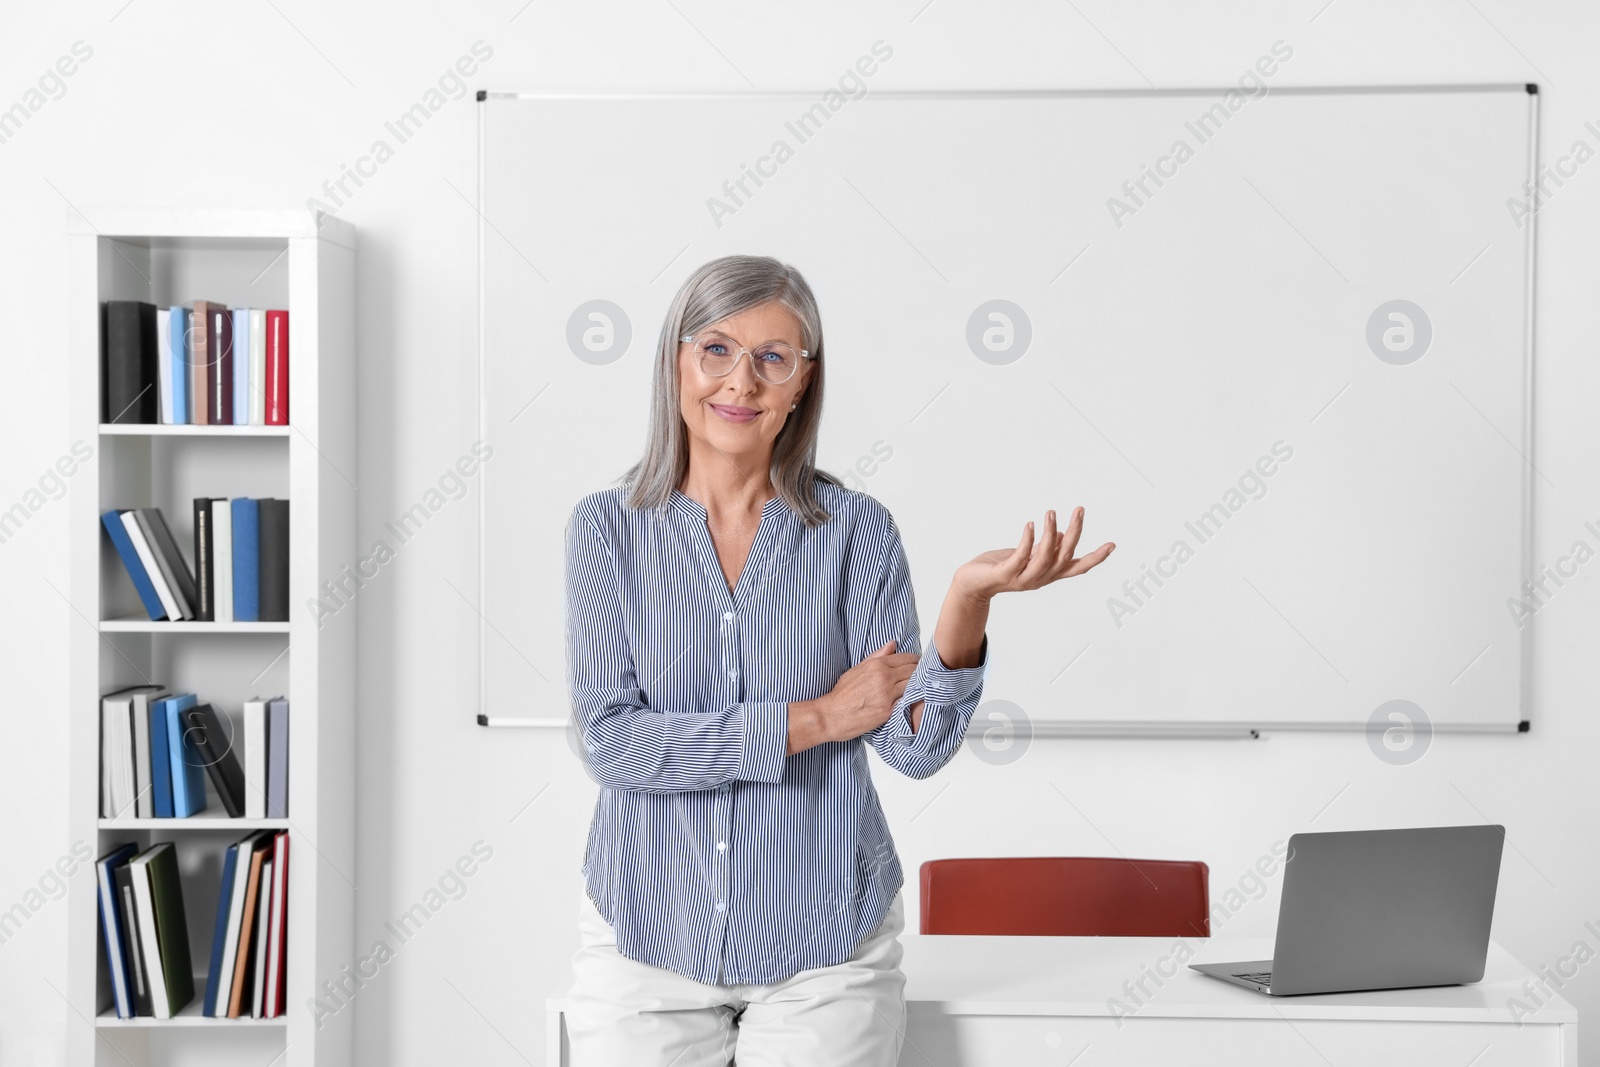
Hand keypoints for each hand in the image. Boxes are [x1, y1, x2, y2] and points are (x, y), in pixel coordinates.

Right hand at [788, 640, 917, 752]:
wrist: (831, 715)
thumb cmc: (841, 694)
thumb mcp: (856, 669)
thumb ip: (876, 657)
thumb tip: (892, 644)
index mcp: (876, 665)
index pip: (906, 658)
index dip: (917, 662)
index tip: (921, 665)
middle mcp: (884, 678)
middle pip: (914, 671)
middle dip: (921, 673)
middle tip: (926, 677)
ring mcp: (887, 695)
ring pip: (914, 685)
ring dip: (920, 687)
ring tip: (924, 689)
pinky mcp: (888, 711)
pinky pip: (908, 702)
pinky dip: (914, 700)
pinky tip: (917, 701)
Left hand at [953, 507, 1114, 601]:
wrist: (971, 584)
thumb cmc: (1000, 566)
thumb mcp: (1027, 556)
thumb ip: (1045, 549)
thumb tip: (1064, 535)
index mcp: (1047, 574)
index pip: (1076, 567)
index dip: (1095, 558)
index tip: (1112, 545)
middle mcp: (1039, 578)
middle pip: (1063, 557)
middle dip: (1075, 533)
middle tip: (1079, 510)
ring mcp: (1022, 578)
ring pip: (1044, 557)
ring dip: (1050, 534)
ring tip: (1051, 512)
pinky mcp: (1005, 575)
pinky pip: (1020, 558)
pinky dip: (1027, 541)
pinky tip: (1030, 525)